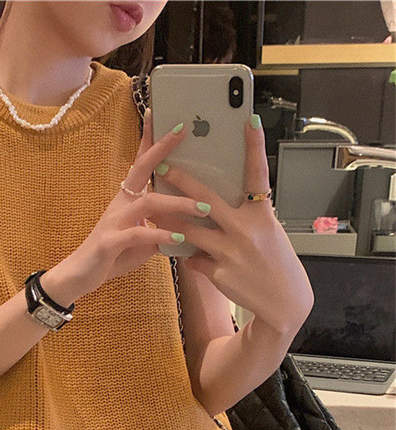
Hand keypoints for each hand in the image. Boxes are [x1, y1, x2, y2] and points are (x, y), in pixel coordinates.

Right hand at [62, 107, 204, 301]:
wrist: (80, 275)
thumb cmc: (111, 255)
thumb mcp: (141, 239)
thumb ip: (159, 227)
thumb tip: (184, 224)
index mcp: (127, 199)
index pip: (140, 162)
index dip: (150, 139)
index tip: (163, 115)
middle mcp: (120, 204)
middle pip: (141, 167)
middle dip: (162, 147)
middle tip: (183, 130)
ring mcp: (114, 221)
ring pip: (148, 202)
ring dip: (177, 203)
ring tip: (202, 208)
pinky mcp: (110, 242)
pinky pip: (138, 234)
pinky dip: (160, 235)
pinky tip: (177, 239)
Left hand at [160, 116, 313, 332]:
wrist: (283, 301)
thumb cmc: (273, 260)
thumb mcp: (267, 232)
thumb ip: (244, 215)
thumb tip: (214, 202)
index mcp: (261, 215)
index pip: (257, 175)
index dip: (255, 147)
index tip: (249, 120)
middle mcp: (246, 231)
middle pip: (207, 201)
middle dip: (183, 182)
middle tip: (164, 166)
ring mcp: (231, 253)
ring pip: (190, 232)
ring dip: (170, 222)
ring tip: (154, 212)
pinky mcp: (219, 273)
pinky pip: (193, 260)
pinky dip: (188, 256)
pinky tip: (185, 256)